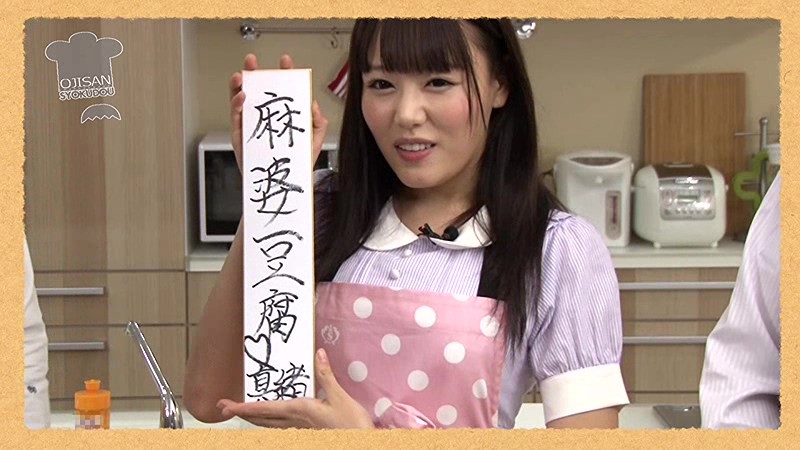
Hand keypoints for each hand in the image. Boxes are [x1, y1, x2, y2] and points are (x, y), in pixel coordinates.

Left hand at [217, 348, 373, 428]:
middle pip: (262, 420)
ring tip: (242, 412)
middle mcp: (295, 421)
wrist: (362, 441)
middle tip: (224, 408)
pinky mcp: (308, 431)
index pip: (264, 409)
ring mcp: (301, 429)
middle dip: (242, 414)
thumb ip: (326, 375)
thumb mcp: (340, 397)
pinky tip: (272, 419)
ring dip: (254, 418)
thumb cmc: (351, 423)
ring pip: (270, 425)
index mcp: (299, 410)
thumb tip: (318, 353)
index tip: (225, 406)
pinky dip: (270, 421)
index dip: (243, 408)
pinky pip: (281, 426)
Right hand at [229, 53, 329, 172]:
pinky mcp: (241, 137)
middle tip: (252, 61)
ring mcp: (250, 126)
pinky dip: (237, 105)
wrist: (284, 185)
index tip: (285, 61)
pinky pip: (236, 118)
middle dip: (252, 73)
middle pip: (256, 90)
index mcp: (281, 115)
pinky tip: (243, 98)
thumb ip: (318, 123)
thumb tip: (313, 105)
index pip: (281, 91)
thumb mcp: (313, 141)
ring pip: (240, 100)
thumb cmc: (297, 163)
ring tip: (242, 77)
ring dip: (238, 86)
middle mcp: (264, 118)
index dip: (282, 74)